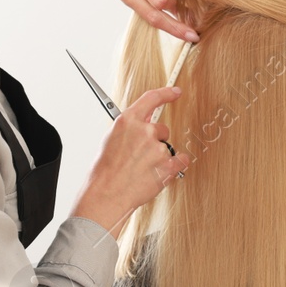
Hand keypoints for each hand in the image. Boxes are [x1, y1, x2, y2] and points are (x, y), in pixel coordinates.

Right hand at [72, 86, 189, 234]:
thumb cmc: (105, 172)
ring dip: (159, 158)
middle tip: (141, 157)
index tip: (175, 92)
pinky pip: (180, 160)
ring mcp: (157, 148)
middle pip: (161, 129)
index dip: (166, 93)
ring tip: (141, 171)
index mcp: (127, 121)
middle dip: (155, 141)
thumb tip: (139, 127)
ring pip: (166, 148)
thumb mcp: (111, 141)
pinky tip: (161, 173)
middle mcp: (144, 131)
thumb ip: (128, 130)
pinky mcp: (167, 165)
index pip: (151, 99)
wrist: (107, 195)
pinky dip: (175, 166)